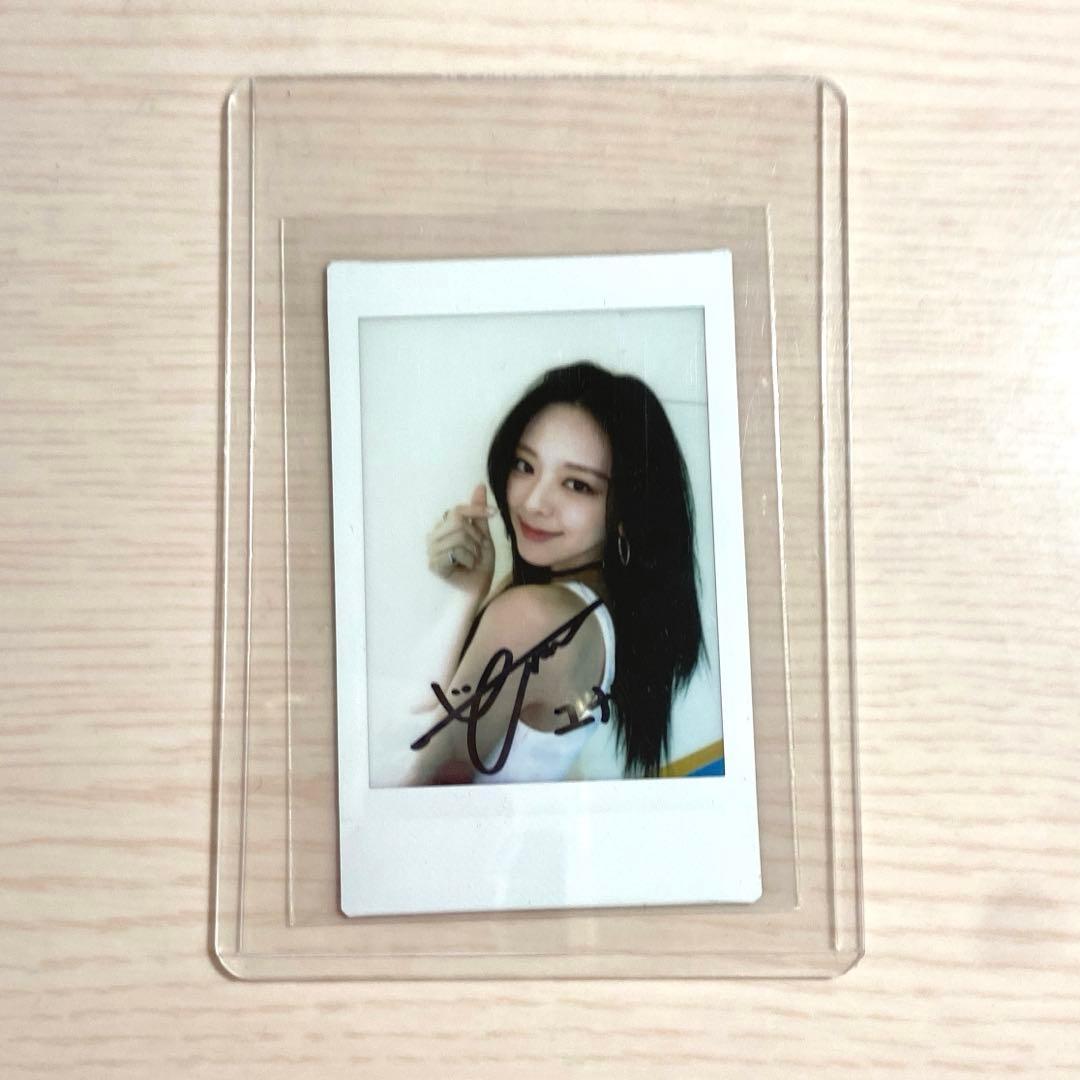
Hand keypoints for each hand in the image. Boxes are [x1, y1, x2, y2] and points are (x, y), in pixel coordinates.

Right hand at [426, 484, 496, 598]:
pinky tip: (464, 568)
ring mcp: (432, 549)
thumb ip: (478, 513)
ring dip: (473, 550)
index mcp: (444, 527)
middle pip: (459, 522)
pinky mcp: (433, 562)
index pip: (458, 510)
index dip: (476, 509)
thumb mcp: (483, 536)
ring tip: (471, 561)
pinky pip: (456, 550)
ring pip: (459, 535)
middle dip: (476, 537)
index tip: (494, 513)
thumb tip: (480, 486)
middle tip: (477, 551)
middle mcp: (435, 535)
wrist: (477, 589)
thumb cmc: (479, 565)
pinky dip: (468, 560)